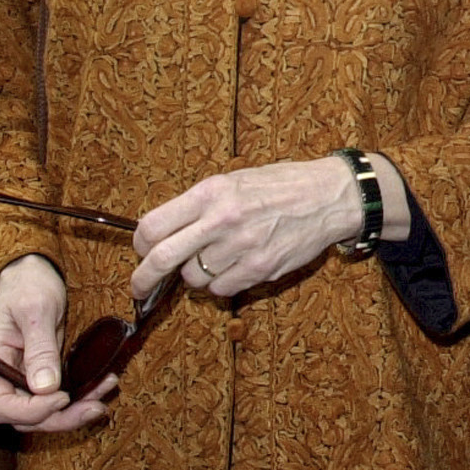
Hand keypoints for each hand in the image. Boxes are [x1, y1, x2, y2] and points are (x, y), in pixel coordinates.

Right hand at [0, 254, 115, 431]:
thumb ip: (40, 348)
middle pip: (23, 417)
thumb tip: (45, 388)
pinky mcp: (42, 374)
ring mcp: (22, 377)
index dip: (30, 411)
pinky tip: (103, 386)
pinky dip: (79, 397)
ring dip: (73, 412)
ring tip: (103, 401)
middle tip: (95, 408)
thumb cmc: (28, 286)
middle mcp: (2, 377)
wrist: (33, 274)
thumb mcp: (35, 310)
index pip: (0, 406)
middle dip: (58, 418)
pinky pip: (57, 396)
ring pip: (42, 412)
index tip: (61, 397)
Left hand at [131, 158, 363, 300]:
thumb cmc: (282, 185)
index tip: (142, 251)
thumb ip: (199, 204)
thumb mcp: (235, 181)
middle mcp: (222, 219)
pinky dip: (223, 283)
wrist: (330, 196)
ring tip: (219, 258)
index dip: (140, 244)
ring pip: (194, 278)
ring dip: (198, 274)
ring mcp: (242, 246)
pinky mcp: (260, 268)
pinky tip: (238, 265)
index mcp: (211, 192)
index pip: (153, 225)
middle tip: (139, 287)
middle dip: (144, 278)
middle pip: (162, 258)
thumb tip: (164, 233)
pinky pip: (222, 289)